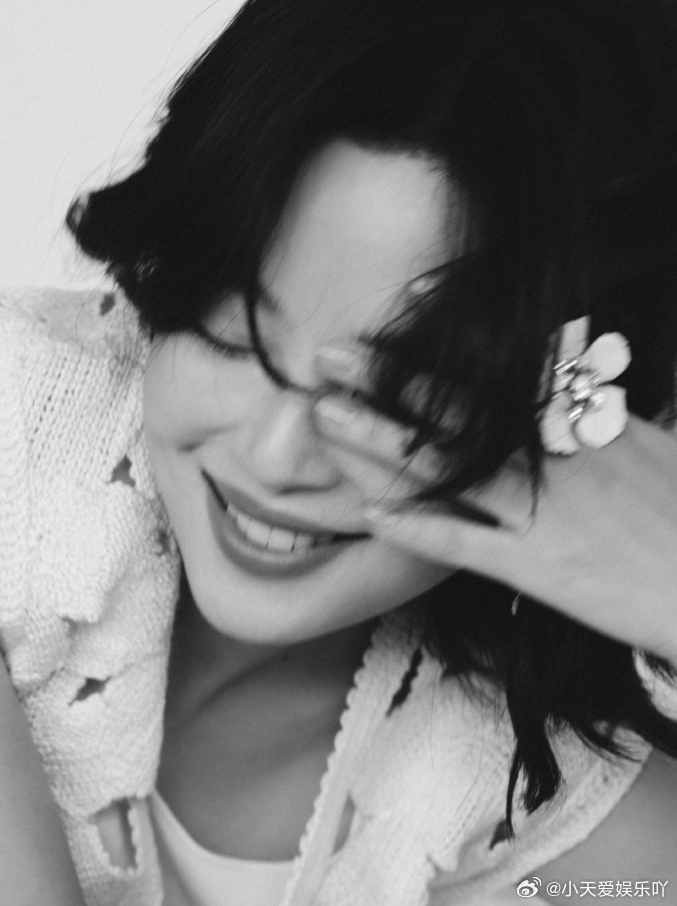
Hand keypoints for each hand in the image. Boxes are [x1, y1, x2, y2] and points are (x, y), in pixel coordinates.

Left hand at [313, 343, 676, 662]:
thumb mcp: (650, 446)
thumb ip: (601, 417)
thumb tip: (570, 386)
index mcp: (582, 422)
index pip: (494, 375)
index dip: (434, 351)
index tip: (389, 322)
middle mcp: (554, 456)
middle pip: (455, 411)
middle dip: (386, 381)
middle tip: (329, 357)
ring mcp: (543, 510)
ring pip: (446, 468)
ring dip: (380, 442)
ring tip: (328, 418)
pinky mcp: (542, 567)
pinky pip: (468, 544)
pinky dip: (419, 528)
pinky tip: (374, 516)